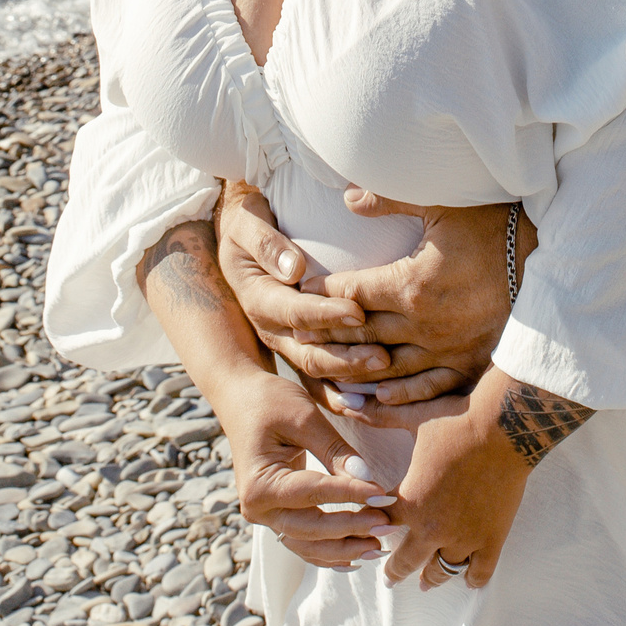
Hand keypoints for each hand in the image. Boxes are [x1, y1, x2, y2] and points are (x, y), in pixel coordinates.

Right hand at [199, 367, 401, 569]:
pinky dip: (329, 552)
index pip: (314, 493)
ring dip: (344, 548)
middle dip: (352, 530)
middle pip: (310, 529)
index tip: (385, 495)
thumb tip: (368, 480)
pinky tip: (356, 556)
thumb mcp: (304, 417)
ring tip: (380, 545)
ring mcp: (265, 516)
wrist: (242, 399)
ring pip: (308, 545)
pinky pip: (304, 542)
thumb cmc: (271, 401)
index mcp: (260, 483)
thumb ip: (335, 450)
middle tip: (390, 524)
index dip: (351, 495)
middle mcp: (257, 508)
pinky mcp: (275, 517)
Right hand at [217, 181, 383, 375]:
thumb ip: (266, 244)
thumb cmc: (247, 224)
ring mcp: (284, 342)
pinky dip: (340, 394)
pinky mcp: (296, 348)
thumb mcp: (246, 224)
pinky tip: (369, 401)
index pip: (296, 312)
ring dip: (350, 376)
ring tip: (385, 372)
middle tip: (384, 357)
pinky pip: (318, 380)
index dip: (327, 314)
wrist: (240, 240)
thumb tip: (294, 269)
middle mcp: (271, 328)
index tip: (358, 310)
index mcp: (259, 299)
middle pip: (310, 352)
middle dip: (347, 357)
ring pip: (316, 370)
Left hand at [309, 192, 532, 399]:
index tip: (301, 291)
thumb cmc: (495, 224)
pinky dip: (398, 399)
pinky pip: (427, 390)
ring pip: (386, 369)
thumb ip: (391, 200)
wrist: (550, 258)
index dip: (322, 292)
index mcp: (412, 285)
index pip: (351, 293)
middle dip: (326, 333)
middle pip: (361, 334)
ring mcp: (447, 350)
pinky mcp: (470, 365)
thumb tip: (347, 196)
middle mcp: (424, 325)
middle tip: (297, 333)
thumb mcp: (444, 202)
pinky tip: (376, 401)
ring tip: (324, 370)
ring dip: (352, 371)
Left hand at [380, 371, 536, 590]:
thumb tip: (345, 400)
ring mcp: (464, 537)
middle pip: (406, 561)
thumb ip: (377, 415)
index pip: (380, 524)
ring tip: (425, 582)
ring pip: (441, 571)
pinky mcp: (492, 538)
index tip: (370, 533)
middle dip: (394, 569)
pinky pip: (479, 573)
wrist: (504, 426)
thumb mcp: (413, 416)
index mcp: (409, 500)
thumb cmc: (457, 418)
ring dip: (430, 577)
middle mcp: (433, 527)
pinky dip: (471, 579)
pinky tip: (466, 580)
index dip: (372, 528)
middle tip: (389, 577)